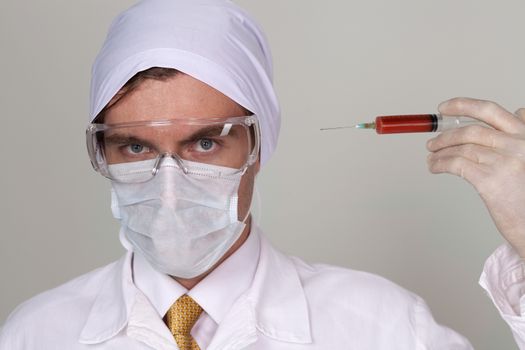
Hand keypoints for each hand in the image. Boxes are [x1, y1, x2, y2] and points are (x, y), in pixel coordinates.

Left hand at [426, 97, 524, 256]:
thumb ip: (522, 135)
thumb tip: (518, 111)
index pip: (490, 111)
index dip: (463, 106)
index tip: (444, 108)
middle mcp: (517, 144)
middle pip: (471, 130)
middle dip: (446, 135)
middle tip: (432, 141)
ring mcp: (503, 161)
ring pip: (461, 148)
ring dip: (440, 151)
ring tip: (432, 157)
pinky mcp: (490, 180)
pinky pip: (456, 164)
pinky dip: (440, 163)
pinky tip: (434, 167)